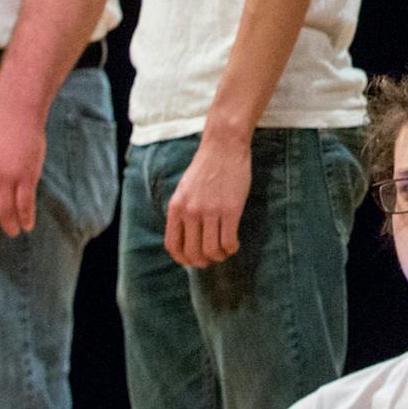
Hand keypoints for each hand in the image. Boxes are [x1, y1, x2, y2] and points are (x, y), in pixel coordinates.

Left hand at [165, 134, 250, 266]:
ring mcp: (210, 211)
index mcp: (176, 207)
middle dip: (202, 262)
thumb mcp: (185, 189)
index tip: (192, 260)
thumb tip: (186, 236)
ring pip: (212, 250)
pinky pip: (229, 241)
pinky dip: (232, 248)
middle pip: (193, 252)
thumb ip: (183, 211)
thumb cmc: (206, 166)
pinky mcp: (231, 210)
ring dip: (219, 256)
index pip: (173, 245)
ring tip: (225, 251)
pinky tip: (234, 244)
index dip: (182, 259)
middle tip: (212, 259)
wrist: (224, 146)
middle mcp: (191, 212)